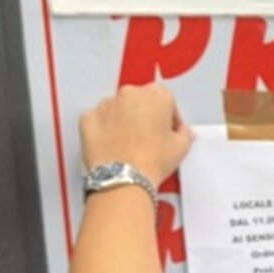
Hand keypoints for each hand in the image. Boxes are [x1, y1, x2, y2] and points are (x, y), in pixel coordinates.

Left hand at [79, 84, 193, 187]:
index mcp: (156, 95)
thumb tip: (182, 133)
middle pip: (141, 101)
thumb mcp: (181, 147)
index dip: (170, 118)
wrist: (124, 178)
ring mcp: (107, 105)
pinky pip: (98, 119)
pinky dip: (105, 129)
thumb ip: (184, 133)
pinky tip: (115, 144)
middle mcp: (130, 94)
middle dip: (146, 116)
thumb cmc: (151, 161)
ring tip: (132, 145)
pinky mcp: (88, 118)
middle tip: (151, 139)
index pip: (167, 101)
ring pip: (119, 109)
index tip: (169, 131)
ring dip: (125, 121)